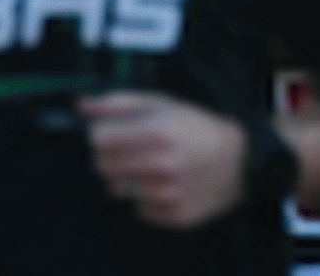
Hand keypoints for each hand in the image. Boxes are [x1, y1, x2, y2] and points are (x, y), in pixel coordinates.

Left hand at [79, 92, 251, 229]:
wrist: (238, 161)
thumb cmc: (193, 127)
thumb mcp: (160, 104)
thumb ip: (118, 104)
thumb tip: (80, 106)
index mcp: (159, 130)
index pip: (99, 138)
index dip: (97, 134)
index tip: (107, 133)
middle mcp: (166, 164)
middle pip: (103, 166)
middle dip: (107, 157)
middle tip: (125, 152)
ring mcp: (172, 193)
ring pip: (117, 189)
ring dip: (125, 177)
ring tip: (147, 167)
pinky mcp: (177, 216)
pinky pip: (139, 210)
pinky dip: (144, 199)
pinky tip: (162, 186)